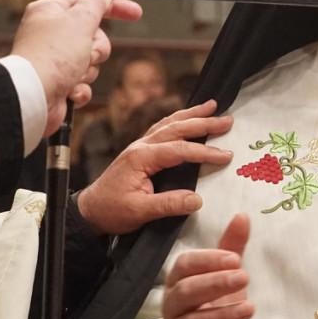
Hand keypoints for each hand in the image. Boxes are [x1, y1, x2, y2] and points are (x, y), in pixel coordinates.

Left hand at [9, 0, 141, 135]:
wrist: (33, 98)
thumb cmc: (53, 56)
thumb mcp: (80, 21)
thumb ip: (95, 3)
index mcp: (51, 11)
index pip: (87, 0)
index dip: (113, 6)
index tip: (135, 13)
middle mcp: (50, 33)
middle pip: (93, 34)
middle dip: (97, 47)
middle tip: (88, 52)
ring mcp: (54, 59)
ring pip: (90, 59)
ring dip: (89, 69)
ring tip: (73, 74)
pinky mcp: (58, 82)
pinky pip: (83, 82)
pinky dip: (80, 87)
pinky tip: (69, 90)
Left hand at [76, 101, 232, 234]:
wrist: (89, 211)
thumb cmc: (112, 211)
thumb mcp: (140, 212)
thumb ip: (168, 205)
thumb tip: (197, 199)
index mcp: (141, 157)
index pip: (179, 150)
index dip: (204, 151)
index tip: (226, 156)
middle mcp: (141, 146)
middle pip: (176, 128)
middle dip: (204, 123)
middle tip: (228, 120)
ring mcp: (139, 146)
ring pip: (169, 123)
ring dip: (191, 115)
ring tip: (212, 106)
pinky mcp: (140, 151)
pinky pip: (162, 128)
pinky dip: (178, 120)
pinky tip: (187, 118)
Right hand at [164, 213, 252, 318]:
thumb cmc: (212, 308)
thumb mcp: (223, 278)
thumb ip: (231, 249)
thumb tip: (243, 215)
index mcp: (179, 282)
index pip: (184, 266)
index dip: (208, 261)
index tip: (235, 258)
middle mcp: (173, 307)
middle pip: (185, 292)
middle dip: (215, 283)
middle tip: (245, 277)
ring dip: (222, 315)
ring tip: (250, 307)